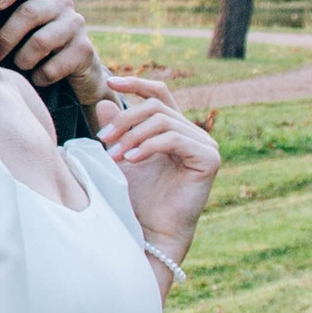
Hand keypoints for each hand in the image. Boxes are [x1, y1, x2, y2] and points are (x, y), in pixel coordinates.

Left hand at [0, 0, 104, 110]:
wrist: (71, 72)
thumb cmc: (28, 47)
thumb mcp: (13, 29)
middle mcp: (60, 3)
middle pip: (29, 13)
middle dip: (5, 38)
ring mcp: (76, 24)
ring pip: (40, 42)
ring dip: (22, 61)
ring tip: (20, 66)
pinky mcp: (85, 49)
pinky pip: (53, 67)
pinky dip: (39, 77)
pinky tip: (38, 77)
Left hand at [94, 73, 221, 276]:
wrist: (151, 231)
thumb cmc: (137, 198)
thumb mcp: (121, 156)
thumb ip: (117, 129)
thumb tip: (104, 101)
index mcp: (175, 128)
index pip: (159, 93)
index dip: (136, 82)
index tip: (110, 81)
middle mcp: (193, 133)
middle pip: (156, 106)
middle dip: (125, 119)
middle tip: (103, 139)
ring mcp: (205, 145)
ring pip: (163, 121)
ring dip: (133, 135)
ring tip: (114, 155)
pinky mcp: (209, 159)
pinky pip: (175, 138)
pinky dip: (149, 146)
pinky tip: (132, 159)